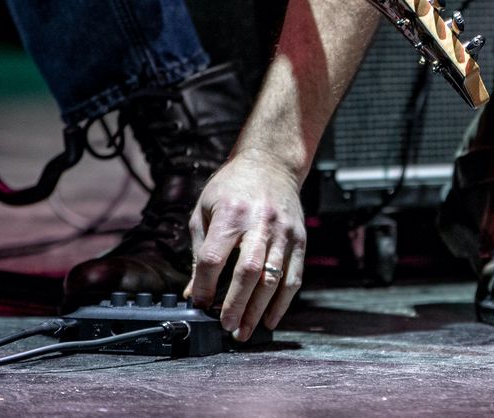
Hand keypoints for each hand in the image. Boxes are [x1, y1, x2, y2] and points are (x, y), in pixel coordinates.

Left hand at [184, 152, 305, 340]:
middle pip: (248, 272)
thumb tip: (194, 291)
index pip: (214, 258)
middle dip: (236, 304)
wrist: (271, 164)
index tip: (200, 303)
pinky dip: (283, 302)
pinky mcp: (299, 240)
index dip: (204, 286)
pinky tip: (270, 319)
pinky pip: (294, 277)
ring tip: (245, 331)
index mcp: (230, 214)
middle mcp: (259, 223)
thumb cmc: (232, 187)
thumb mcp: (205, 210)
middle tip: (227, 327)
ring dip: (258, 310)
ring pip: (273, 279)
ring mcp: (283, 233)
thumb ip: (199, 251)